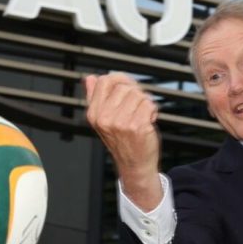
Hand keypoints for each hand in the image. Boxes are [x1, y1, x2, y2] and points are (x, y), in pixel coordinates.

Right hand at [84, 73, 162, 210]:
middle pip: (124, 86)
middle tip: (137, 107)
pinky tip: (148, 120)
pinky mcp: (137, 126)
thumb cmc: (122, 142)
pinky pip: (149, 104)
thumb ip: (95, 97)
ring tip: (141, 115)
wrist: (135, 165)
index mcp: (94, 114)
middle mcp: (104, 118)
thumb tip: (90, 78)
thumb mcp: (103, 120)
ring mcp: (120, 122)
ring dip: (145, 103)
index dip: (120, 81)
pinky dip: (152, 110)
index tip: (128, 89)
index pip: (104, 81)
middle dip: (135, 93)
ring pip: (138, 94)